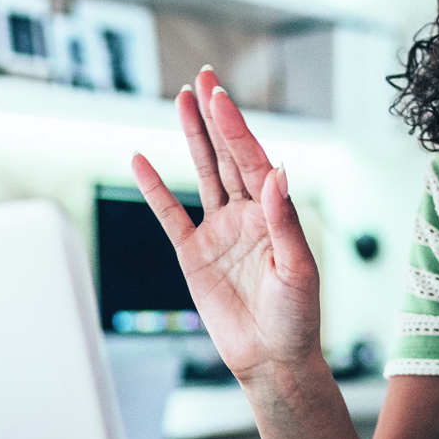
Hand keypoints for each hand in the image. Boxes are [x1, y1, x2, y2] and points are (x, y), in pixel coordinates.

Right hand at [131, 68, 321, 384]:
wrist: (273, 361)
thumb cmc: (297, 318)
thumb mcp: (298, 269)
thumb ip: (283, 221)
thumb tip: (278, 172)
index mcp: (273, 214)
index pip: (253, 160)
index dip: (236, 128)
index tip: (220, 97)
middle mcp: (246, 215)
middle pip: (228, 154)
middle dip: (215, 116)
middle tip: (204, 77)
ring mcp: (219, 231)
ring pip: (203, 173)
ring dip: (192, 137)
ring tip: (182, 99)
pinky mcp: (194, 255)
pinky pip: (169, 214)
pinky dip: (154, 188)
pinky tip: (140, 161)